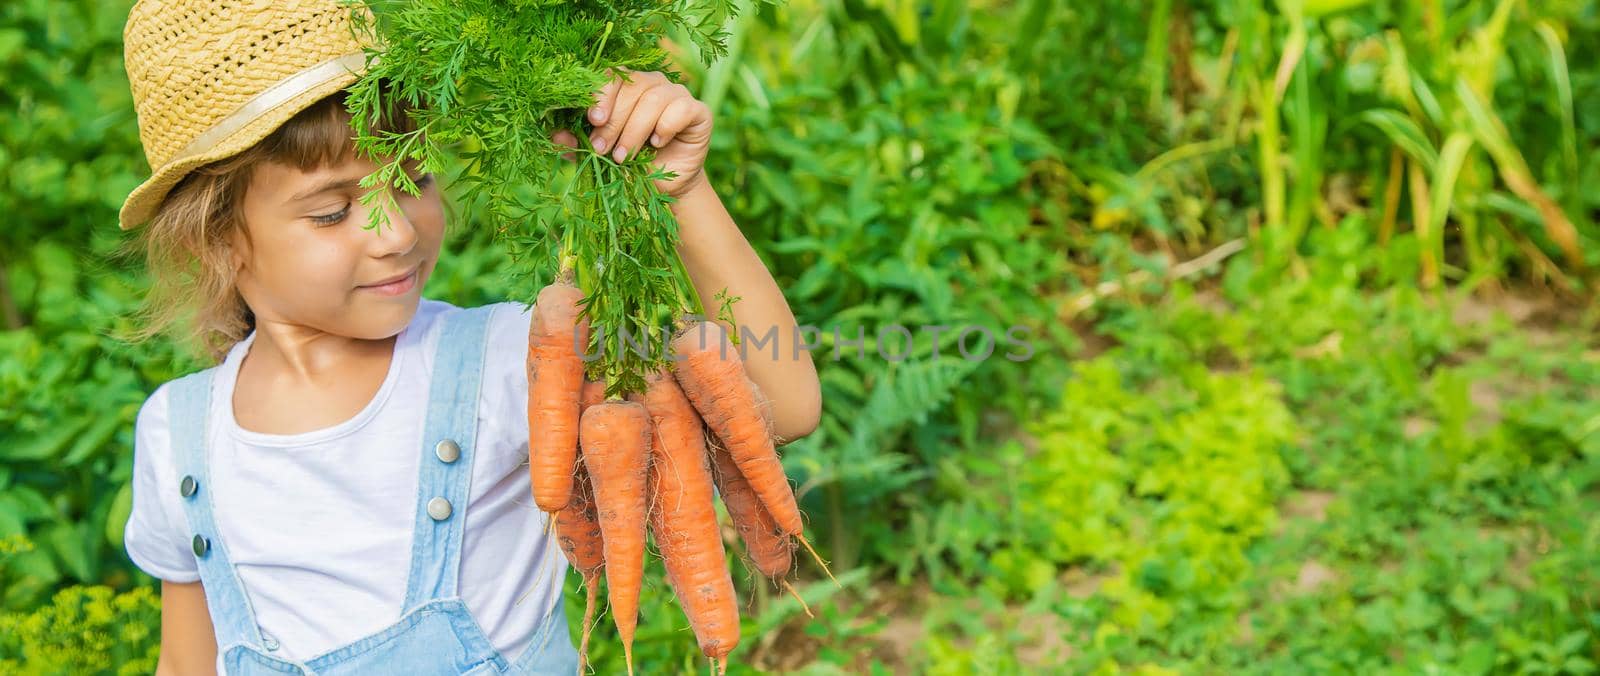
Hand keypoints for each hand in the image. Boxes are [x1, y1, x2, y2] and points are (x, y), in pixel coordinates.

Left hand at [552, 70, 711, 198]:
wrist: (665, 188)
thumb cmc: (631, 166)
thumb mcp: (599, 156)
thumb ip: (577, 144)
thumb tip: (556, 137)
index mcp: (626, 86)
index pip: (611, 76)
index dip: (601, 95)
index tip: (592, 121)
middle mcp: (652, 83)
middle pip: (632, 87)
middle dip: (614, 122)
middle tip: (603, 151)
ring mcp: (677, 94)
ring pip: (653, 98)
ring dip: (635, 130)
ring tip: (625, 157)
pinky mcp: (698, 111)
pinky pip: (681, 108)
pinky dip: (666, 125)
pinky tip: (658, 143)